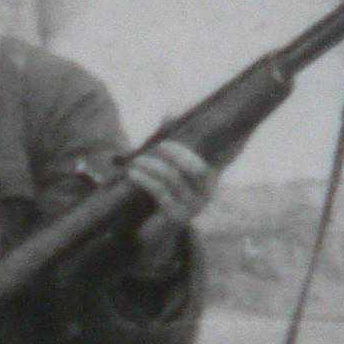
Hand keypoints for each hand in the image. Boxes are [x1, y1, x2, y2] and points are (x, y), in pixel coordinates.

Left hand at [124, 140, 216, 275]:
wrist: (156, 232)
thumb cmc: (164, 192)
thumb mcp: (171, 167)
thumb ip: (172, 141)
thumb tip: (170, 111)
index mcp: (209, 179)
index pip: (210, 158)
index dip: (191, 148)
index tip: (169, 139)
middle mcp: (206, 194)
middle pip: (194, 168)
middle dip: (175, 154)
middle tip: (156, 146)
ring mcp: (192, 207)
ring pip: (174, 180)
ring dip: (154, 167)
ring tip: (138, 161)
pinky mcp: (177, 217)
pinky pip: (161, 194)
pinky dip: (146, 180)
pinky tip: (134, 173)